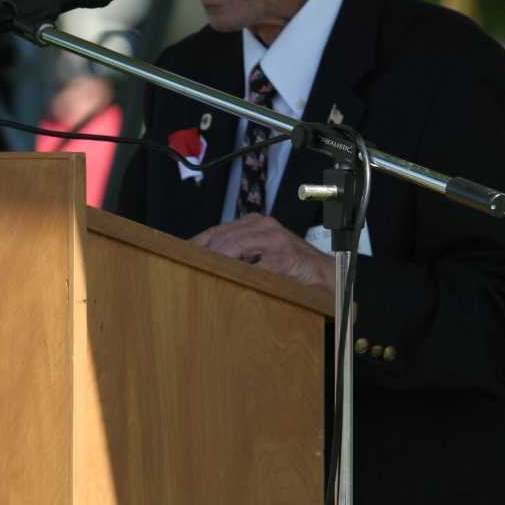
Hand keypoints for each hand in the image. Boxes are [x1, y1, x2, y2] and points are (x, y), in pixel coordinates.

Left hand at [192, 215, 335, 292]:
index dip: (196, 244)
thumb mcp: (260, 255)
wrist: (324, 275)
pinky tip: (229, 281)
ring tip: (201, 275)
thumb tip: (204, 265)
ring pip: (233, 246)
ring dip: (216, 262)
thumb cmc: (292, 267)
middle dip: (202, 254)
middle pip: (221, 237)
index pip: (216, 231)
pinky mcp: (283, 256)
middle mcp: (262, 226)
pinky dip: (240, 273)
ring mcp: (274, 239)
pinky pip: (254, 266)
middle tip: (184, 270)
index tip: (180, 257)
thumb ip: (237, 255)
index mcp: (254, 223)